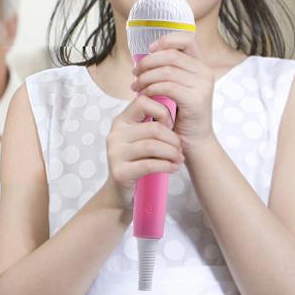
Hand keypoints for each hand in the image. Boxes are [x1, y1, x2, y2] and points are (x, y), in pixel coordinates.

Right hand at [104, 93, 182, 209]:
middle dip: (173, 139)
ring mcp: (115, 154)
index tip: (170, 125)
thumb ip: (150, 124)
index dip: (162, 111)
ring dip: (172, 153)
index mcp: (121, 122)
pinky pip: (149, 165)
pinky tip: (172, 168)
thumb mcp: (140, 139)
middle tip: (179, 149)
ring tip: (178, 159)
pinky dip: (166, 166)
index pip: (142, 102)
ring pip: (153, 146)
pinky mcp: (120, 172)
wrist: (121, 193)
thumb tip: (174, 105)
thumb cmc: (137, 162)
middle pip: (153, 128)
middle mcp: (115, 135)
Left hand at [131, 31, 214, 148]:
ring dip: (146, 77)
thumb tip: (144, 59)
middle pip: (171, 54)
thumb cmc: (179, 115)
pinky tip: (144, 95)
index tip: (149, 50)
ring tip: (135, 86)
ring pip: (166, 70)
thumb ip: (166, 72)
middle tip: (135, 73)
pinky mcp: (196, 99)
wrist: (193, 143)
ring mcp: (202, 85)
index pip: (187, 39)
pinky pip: (167, 86)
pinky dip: (151, 89)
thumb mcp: (174, 88)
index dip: (166, 40)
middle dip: (148, 62)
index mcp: (200, 66)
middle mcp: (204, 72)